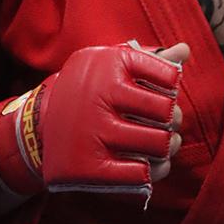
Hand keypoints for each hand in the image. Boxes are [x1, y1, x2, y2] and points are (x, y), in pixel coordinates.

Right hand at [0, 41, 188, 200]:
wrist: (38, 127)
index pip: (167, 76)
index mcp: (108, 67)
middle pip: (167, 112)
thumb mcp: (110, 65)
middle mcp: (101, 98)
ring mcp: (95, 134)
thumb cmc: (88, 91)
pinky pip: (140, 174)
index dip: (172, 86)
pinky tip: (145, 163)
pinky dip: (152, 170)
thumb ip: (149, 58)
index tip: (164, 91)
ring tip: (162, 143)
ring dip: (168, 146)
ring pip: (159, 144)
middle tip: (166, 122)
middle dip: (173, 118)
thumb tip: (185, 50)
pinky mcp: (90, 167)